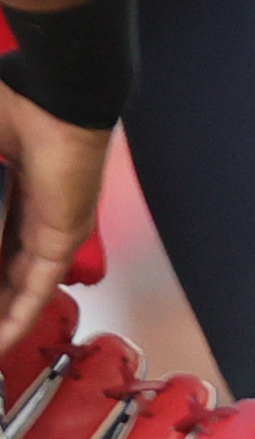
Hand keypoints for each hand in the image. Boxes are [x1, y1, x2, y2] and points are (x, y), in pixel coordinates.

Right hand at [0, 81, 105, 353]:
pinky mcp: (64, 236)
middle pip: (2, 270)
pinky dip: (19, 316)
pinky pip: (40, 287)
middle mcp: (31, 213)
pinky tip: (1, 341)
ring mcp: (51, 227)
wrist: (54, 97)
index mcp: (10, 190)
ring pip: (18, 287)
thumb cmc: (10, 113)